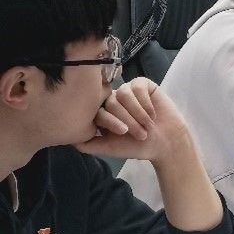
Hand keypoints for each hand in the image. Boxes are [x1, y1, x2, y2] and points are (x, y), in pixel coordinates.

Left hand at [76, 77, 192, 166]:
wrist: (166, 143)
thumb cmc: (137, 147)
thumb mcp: (108, 148)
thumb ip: (86, 144)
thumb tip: (66, 137)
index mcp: (103, 114)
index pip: (97, 110)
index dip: (110, 121)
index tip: (123, 133)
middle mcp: (113, 100)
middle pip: (111, 102)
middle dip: (127, 119)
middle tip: (140, 134)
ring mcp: (128, 91)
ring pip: (123, 94)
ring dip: (137, 112)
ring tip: (148, 125)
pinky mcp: (143, 85)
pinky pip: (137, 87)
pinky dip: (145, 102)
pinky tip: (153, 113)